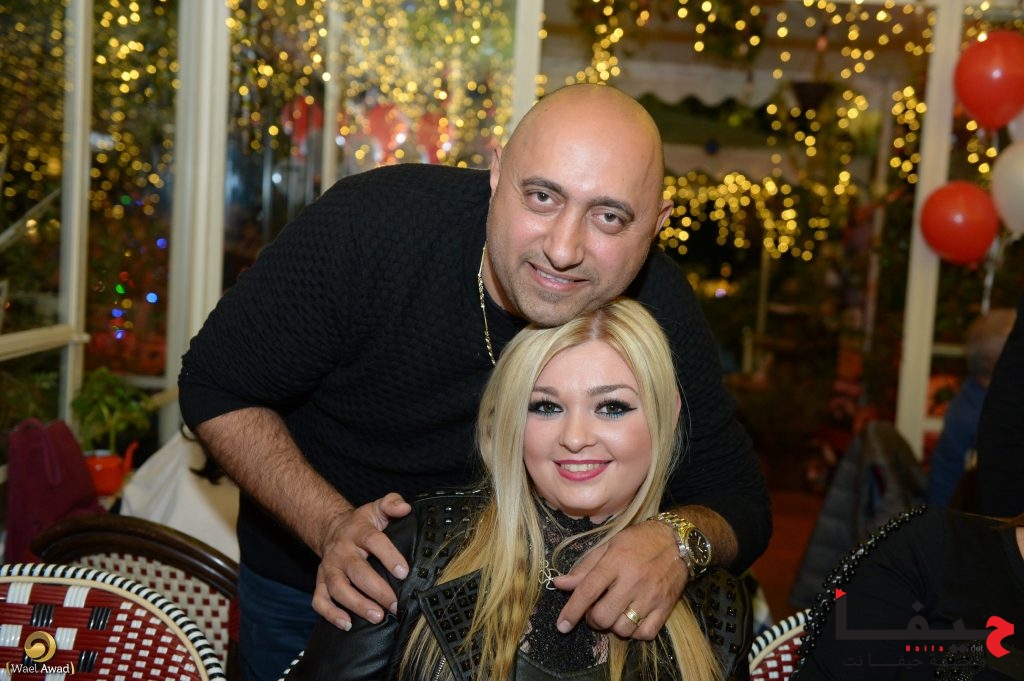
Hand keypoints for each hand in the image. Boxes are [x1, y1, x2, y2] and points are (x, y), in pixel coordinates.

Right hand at [312, 493, 411, 629]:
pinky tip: (348, 624)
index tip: (403, 572)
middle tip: (394, 604)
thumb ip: (392, 503)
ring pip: (338, 589)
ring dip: (357, 605)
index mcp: (358, 531)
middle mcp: (341, 551)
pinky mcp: (320, 583)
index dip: (389, 556)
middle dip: (377, 589)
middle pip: (357, 571)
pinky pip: (320, 601)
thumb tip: (405, 508)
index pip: (373, 541)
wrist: (333, 530)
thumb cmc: (363, 524)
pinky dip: (331, 614)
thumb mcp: (377, 508)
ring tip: (377, 617)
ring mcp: (329, 568)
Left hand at [552, 520, 685, 639]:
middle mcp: (633, 580)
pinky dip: (634, 632)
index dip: (572, 611)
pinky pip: (645, 633)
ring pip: (622, 629)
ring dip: (613, 626)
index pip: (588, 591)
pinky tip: (632, 619)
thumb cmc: (640, 540)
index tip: (562, 625)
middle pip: (603, 616)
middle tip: (595, 611)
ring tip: (614, 613)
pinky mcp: (666, 607)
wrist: (679, 540)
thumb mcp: (609, 545)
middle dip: (592, 619)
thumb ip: (584, 567)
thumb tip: (559, 584)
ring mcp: (651, 596)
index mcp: (615, 561)